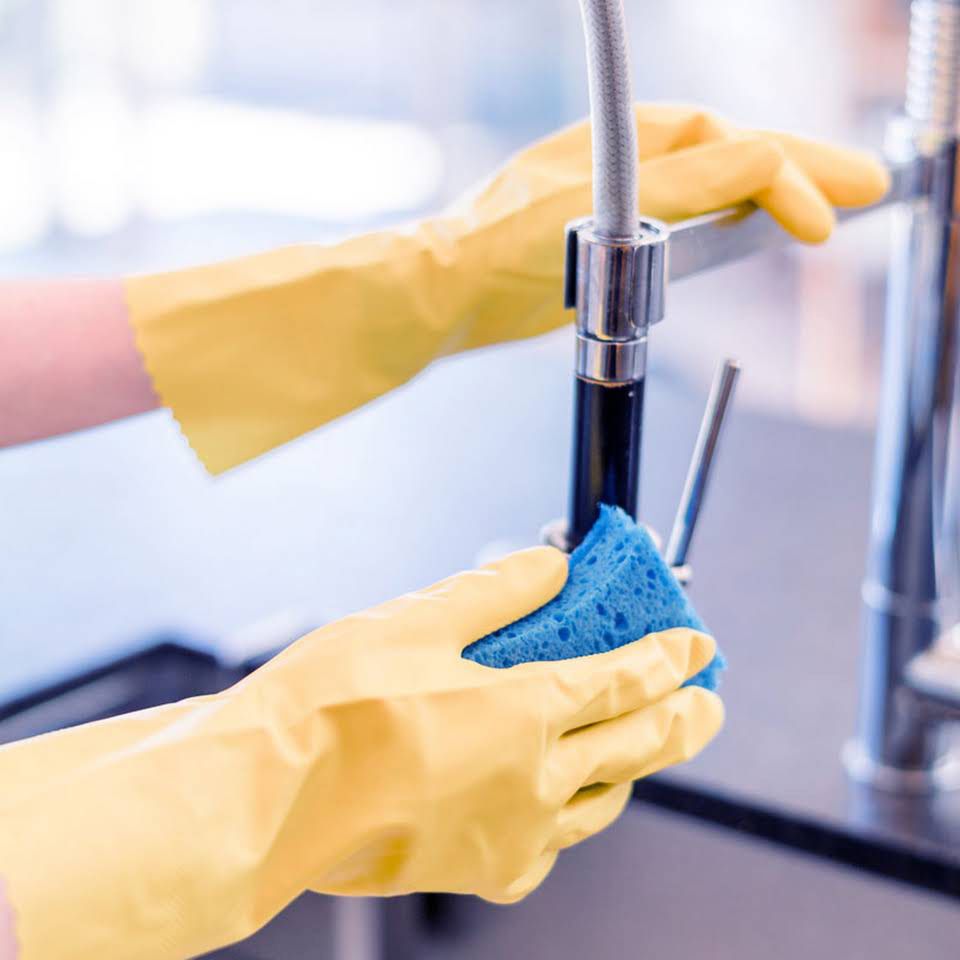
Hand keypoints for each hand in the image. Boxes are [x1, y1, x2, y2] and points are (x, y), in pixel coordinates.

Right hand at [0, 547, 721, 958]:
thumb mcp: (418, 620)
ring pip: (603, 802)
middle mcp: (535, 780)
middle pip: (637, 745)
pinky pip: (552, 845)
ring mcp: (513, 835)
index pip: (626, 678)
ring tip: (643, 747)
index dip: (669, 656)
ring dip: (635, 769)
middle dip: (682, 719)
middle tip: (709, 703)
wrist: (270, 799)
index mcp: (526, 711)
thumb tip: (550, 564)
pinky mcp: (480, 870)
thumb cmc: (332, 708)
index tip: (697, 644)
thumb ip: (497, 589)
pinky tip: (561, 802)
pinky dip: (571, 816)